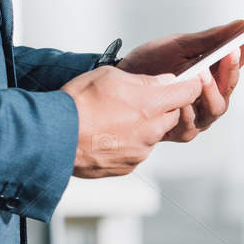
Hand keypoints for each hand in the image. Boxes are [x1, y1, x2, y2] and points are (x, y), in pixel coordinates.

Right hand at [62, 66, 204, 177]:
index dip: (189, 85)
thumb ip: (144, 80)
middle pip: (171, 115)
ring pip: (152, 134)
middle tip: (136, 99)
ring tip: (112, 118)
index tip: (186, 82)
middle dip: (161, 107)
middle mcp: (151, 131)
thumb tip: (163, 82)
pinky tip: (106, 134)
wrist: (55, 137)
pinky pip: (136, 151)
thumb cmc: (79, 104)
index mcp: (151, 105)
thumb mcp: (110, 77)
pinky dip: (127, 143)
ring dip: (141, 126)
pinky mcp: (128, 166)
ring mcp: (141, 152)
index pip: (188, 93)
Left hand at [117, 19, 243, 142]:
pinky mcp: (182, 130)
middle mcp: (210, 96)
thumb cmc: (151, 63)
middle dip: (231, 70)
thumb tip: (240, 25)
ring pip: (216, 108)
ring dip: (210, 91)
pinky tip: (182, 101)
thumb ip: (210, 39)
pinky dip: (188, 111)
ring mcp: (198, 115)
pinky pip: (191, 123)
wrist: (122, 81)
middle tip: (230, 52)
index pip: (238, 61)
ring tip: (202, 75)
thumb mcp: (180, 45)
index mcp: (214, 73)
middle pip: (230, 87)